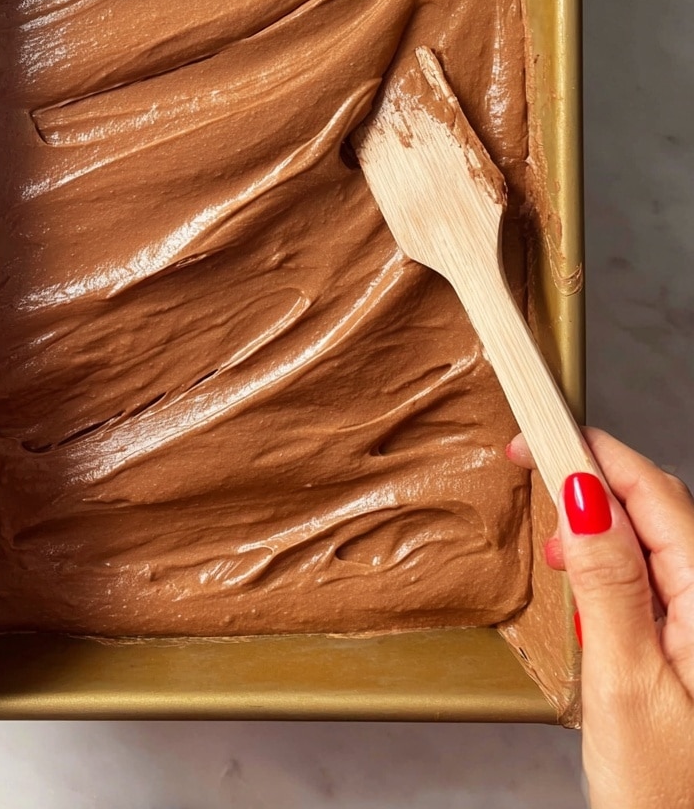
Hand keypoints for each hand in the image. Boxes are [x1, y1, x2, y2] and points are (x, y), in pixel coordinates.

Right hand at [507, 428, 693, 808]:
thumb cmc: (668, 794)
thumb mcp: (622, 683)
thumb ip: (607, 585)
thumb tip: (582, 499)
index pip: (651, 493)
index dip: (591, 452)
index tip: (537, 434)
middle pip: (656, 507)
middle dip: (592, 482)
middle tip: (530, 470)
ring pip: (655, 540)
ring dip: (599, 526)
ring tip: (555, 546)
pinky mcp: (693, 644)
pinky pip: (657, 578)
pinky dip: (614, 566)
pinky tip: (588, 589)